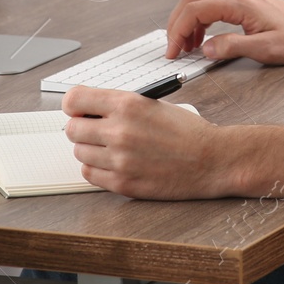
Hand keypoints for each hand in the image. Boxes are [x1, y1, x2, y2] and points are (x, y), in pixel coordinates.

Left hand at [62, 86, 234, 198]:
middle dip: (81, 127)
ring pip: (79, 152)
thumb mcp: (153, 104)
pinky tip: (113, 162)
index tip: (77, 109)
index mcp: (128, 104)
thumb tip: (88, 110)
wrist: (212, 159)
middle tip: (94, 130)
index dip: (74, 104)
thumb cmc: (187, 131)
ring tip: (110, 147)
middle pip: (71, 129)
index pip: (74, 99)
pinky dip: (97, 168)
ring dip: (90, 149)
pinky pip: (89, 174)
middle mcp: (120, 131)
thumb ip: (119, 105)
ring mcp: (120, 159)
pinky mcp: (123, 183)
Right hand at [164, 0, 283, 64]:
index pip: (195, 10)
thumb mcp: (265, 48)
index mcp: (239, 3)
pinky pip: (212, 6)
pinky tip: (203, 39)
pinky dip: (200, 21)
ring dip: (187, 22)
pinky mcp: (243, 3)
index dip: (178, 30)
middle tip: (173, 48)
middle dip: (177, 24)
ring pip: (200, 1)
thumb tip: (206, 48)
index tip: (173, 50)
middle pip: (192, 0)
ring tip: (186, 46)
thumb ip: (233, 47)